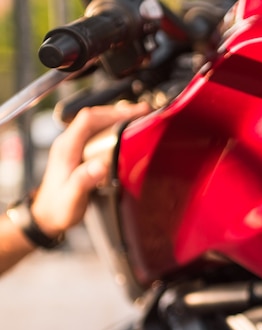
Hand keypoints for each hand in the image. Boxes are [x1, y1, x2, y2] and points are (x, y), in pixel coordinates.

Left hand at [30, 102, 150, 237]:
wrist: (46, 216)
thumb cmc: (58, 208)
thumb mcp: (72, 198)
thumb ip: (84, 181)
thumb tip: (101, 166)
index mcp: (66, 148)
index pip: (89, 119)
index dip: (114, 113)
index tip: (135, 113)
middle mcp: (68, 143)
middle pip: (94, 116)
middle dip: (120, 111)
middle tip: (144, 113)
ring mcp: (72, 146)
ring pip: (96, 122)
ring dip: (117, 117)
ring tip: (139, 118)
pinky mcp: (78, 151)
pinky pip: (96, 131)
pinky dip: (113, 127)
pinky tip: (125, 131)